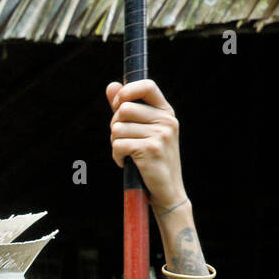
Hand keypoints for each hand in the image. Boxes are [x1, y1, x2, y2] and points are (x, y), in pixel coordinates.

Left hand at [106, 78, 186, 211]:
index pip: (146, 85)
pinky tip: (126, 163)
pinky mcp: (150, 149)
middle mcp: (166, 121)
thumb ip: (126, 108)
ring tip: (128, 154)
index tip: (118, 105)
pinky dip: (116, 156)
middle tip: (123, 140)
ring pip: (117, 128)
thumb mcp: (143, 131)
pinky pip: (117, 145)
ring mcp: (160, 135)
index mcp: (166, 113)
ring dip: (115, 143)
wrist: (167, 193)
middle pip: (124, 109)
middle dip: (115, 125)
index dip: (126, 91)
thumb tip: (111, 86)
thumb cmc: (152, 161)